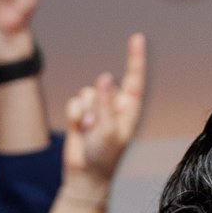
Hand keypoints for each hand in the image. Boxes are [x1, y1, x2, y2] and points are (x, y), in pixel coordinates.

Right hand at [62, 34, 148, 196]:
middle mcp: (115, 104)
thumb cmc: (104, 156)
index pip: (134, 78)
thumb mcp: (108, 131)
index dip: (135, 58)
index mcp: (130, 108)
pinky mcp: (81, 112)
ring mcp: (97, 108)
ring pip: (86, 92)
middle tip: (95, 125)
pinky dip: (74, 115)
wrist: (85, 175)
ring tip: (88, 131)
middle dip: (96, 102)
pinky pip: (74, 101)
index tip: (137, 37)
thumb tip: (104, 77)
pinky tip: (79, 130)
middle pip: (103, 86)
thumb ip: (106, 104)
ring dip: (84, 111)